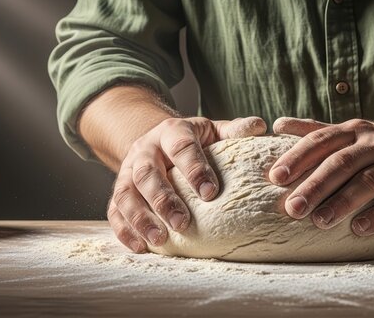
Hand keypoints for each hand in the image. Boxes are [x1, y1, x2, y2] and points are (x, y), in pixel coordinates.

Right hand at [108, 116, 265, 252]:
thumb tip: (259, 126)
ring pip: (126, 194)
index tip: (210, 193)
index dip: (194, 169)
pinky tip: (140, 247)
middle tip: (182, 223)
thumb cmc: (193, 140)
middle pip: (148, 173)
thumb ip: (233, 130)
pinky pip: (114, 210)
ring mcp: (127, 171)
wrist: (156, 139)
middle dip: (163, 199)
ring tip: (160, 239)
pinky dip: (124, 230)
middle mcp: (145, 150)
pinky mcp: (118, 191)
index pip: (182, 147)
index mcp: (171, 132)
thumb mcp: (212, 130)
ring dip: (140, 218)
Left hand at [270, 117, 373, 235]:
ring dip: (343, 202)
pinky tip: (359, 229)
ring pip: (369, 181)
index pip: (321, 140)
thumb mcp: (352, 134)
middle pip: (342, 162)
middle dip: (315, 185)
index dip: (298, 157)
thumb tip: (278, 125)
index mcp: (355, 131)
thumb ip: (317, 131)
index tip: (275, 177)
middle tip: (292, 207)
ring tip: (320, 221)